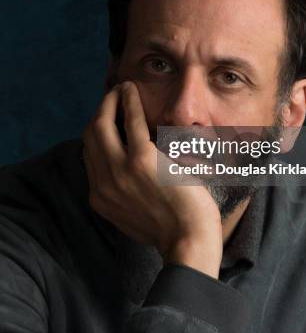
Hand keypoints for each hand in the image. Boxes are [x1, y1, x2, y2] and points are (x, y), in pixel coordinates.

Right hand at [82, 81, 222, 277]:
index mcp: (100, 198)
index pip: (89, 155)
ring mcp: (119, 172)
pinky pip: (130, 121)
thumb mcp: (134, 216)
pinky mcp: (142, 161)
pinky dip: (128, 101)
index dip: (98, 133)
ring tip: (122, 89)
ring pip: (101, 125)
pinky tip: (131, 91)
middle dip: (99, 112)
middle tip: (113, 97)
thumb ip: (123, 194)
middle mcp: (102, 184)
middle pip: (90, 137)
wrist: (189, 242)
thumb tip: (126, 172)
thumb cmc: (171, 230)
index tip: (110, 119)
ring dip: (110, 101)